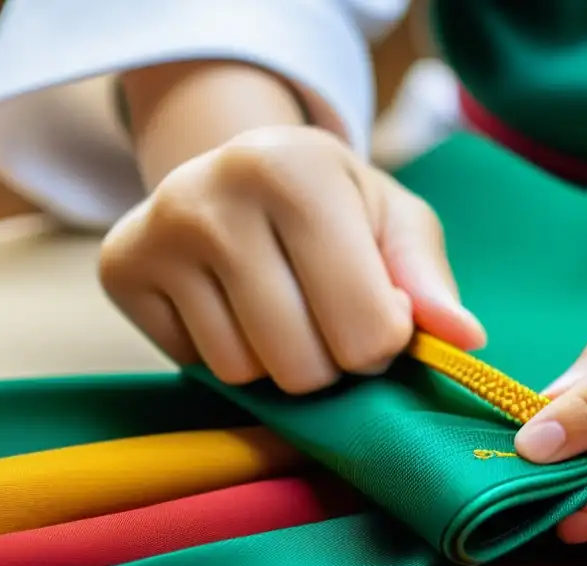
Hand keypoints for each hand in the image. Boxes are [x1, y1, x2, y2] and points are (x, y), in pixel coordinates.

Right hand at [101, 125, 484, 393]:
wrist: (235, 171)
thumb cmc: (330, 202)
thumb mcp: (391, 220)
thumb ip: (429, 279)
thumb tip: (466, 339)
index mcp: (295, 169)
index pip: (368, 329)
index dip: (384, 341)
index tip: (378, 311)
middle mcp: (214, 194)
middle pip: (304, 367)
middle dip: (330, 363)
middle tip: (324, 317)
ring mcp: (157, 232)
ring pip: (246, 375)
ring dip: (277, 362)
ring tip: (277, 306)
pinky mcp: (120, 270)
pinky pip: (198, 368)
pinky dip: (228, 354)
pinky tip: (229, 305)